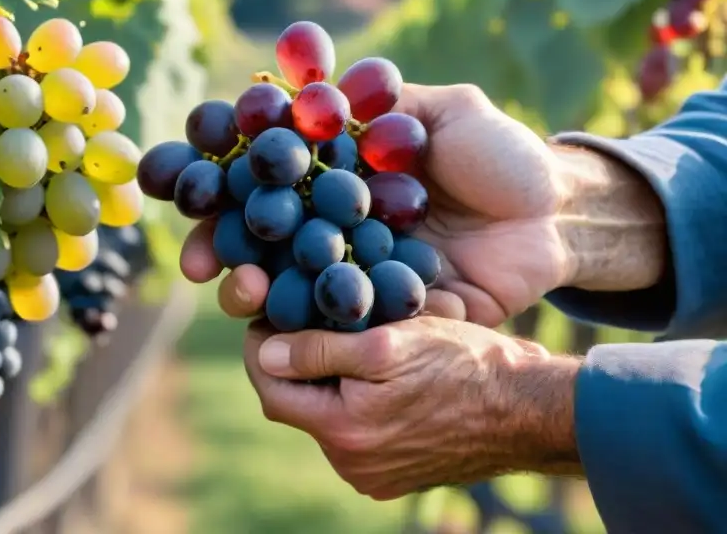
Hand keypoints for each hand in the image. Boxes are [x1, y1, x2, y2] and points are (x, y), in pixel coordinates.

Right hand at [183, 83, 574, 326]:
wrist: (558, 216)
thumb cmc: (503, 154)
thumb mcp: (451, 111)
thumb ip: (390, 102)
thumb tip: (321, 79)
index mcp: (343, 170)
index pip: (269, 172)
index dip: (225, 176)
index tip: (189, 184)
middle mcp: (340, 217)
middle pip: (265, 233)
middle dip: (226, 246)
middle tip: (203, 261)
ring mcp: (359, 265)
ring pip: (292, 279)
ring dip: (258, 289)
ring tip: (241, 293)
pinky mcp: (389, 307)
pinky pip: (347, 317)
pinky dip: (317, 321)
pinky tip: (289, 327)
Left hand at [242, 317, 580, 499]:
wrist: (527, 408)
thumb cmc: (463, 365)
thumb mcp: (387, 343)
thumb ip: (319, 351)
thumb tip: (264, 353)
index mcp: (343, 433)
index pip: (271, 390)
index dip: (262, 350)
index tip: (268, 315)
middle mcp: (352, 465)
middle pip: (296, 406)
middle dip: (294, 363)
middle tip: (305, 317)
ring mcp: (375, 475)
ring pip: (326, 417)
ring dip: (326, 380)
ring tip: (346, 338)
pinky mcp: (397, 474)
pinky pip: (357, 432)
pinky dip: (354, 400)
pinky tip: (375, 371)